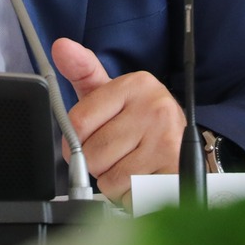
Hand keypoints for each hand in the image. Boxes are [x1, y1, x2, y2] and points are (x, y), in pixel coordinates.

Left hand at [52, 37, 186, 203]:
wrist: (182, 145)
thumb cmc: (139, 120)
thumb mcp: (111, 93)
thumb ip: (83, 71)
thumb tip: (62, 47)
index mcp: (135, 85)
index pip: (79, 122)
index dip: (74, 140)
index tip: (85, 140)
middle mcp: (155, 109)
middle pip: (92, 154)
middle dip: (96, 163)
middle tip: (114, 154)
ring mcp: (167, 142)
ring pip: (110, 180)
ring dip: (114, 182)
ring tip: (130, 165)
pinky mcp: (175, 174)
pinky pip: (130, 197)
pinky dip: (130, 197)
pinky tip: (142, 179)